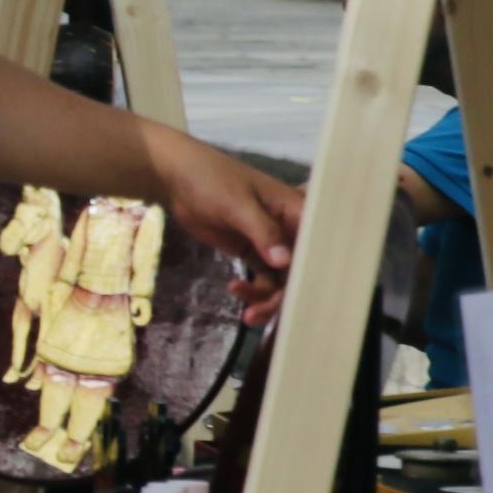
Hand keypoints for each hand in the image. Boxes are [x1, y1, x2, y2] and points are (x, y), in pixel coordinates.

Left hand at [141, 128, 301, 319]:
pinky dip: (254, 290)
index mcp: (295, 211)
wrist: (177, 177)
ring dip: (267, 298)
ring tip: (248, 316)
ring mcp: (270, 241)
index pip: (315, 247)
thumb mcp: (238, 205)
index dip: (312, 274)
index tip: (300, 298)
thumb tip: (285, 262)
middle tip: (262, 313)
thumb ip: (263, 232)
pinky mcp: (252, 250)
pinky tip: (235, 289)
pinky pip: (262, 277)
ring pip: (281, 278)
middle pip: (299, 269)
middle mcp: (289, 228)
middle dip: (284, 295)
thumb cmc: (212, 180)